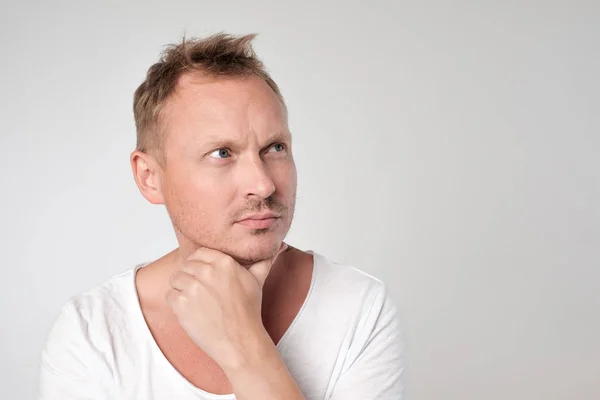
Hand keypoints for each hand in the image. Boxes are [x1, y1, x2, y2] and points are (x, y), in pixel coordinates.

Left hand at [165, 243, 287, 370]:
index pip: (199, 253)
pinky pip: (170, 295)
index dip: (199, 263)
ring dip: (181, 289)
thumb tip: (278, 247)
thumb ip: (263, 261)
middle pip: (185, 265)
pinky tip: (191, 311)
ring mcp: (192, 287)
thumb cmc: (248, 312)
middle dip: (189, 276)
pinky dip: (176, 303)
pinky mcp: (181, 304)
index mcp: (224, 262)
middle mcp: (206, 271)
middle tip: (199, 291)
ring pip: (175, 279)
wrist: (240, 341)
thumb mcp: (257, 281)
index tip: (202, 275)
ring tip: (195, 301)